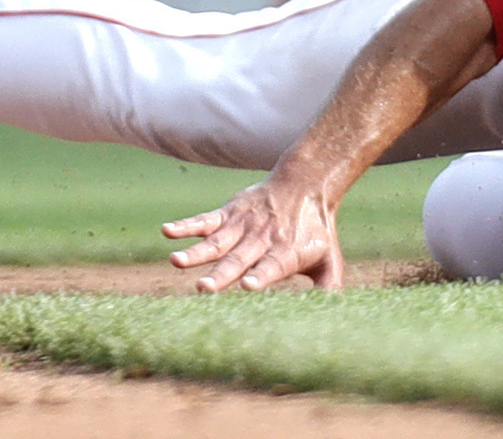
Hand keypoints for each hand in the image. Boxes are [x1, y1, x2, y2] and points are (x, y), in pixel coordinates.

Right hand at [160, 177, 345, 291]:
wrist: (307, 184)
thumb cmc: (316, 230)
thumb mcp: (329, 259)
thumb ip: (329, 288)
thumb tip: (334, 319)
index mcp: (286, 253)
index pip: (272, 266)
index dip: (260, 276)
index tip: (247, 286)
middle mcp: (262, 239)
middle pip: (239, 259)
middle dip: (221, 274)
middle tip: (204, 290)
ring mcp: (243, 225)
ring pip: (217, 241)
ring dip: (196, 253)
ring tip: (176, 261)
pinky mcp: (229, 214)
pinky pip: (205, 220)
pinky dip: (186, 226)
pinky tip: (167, 231)